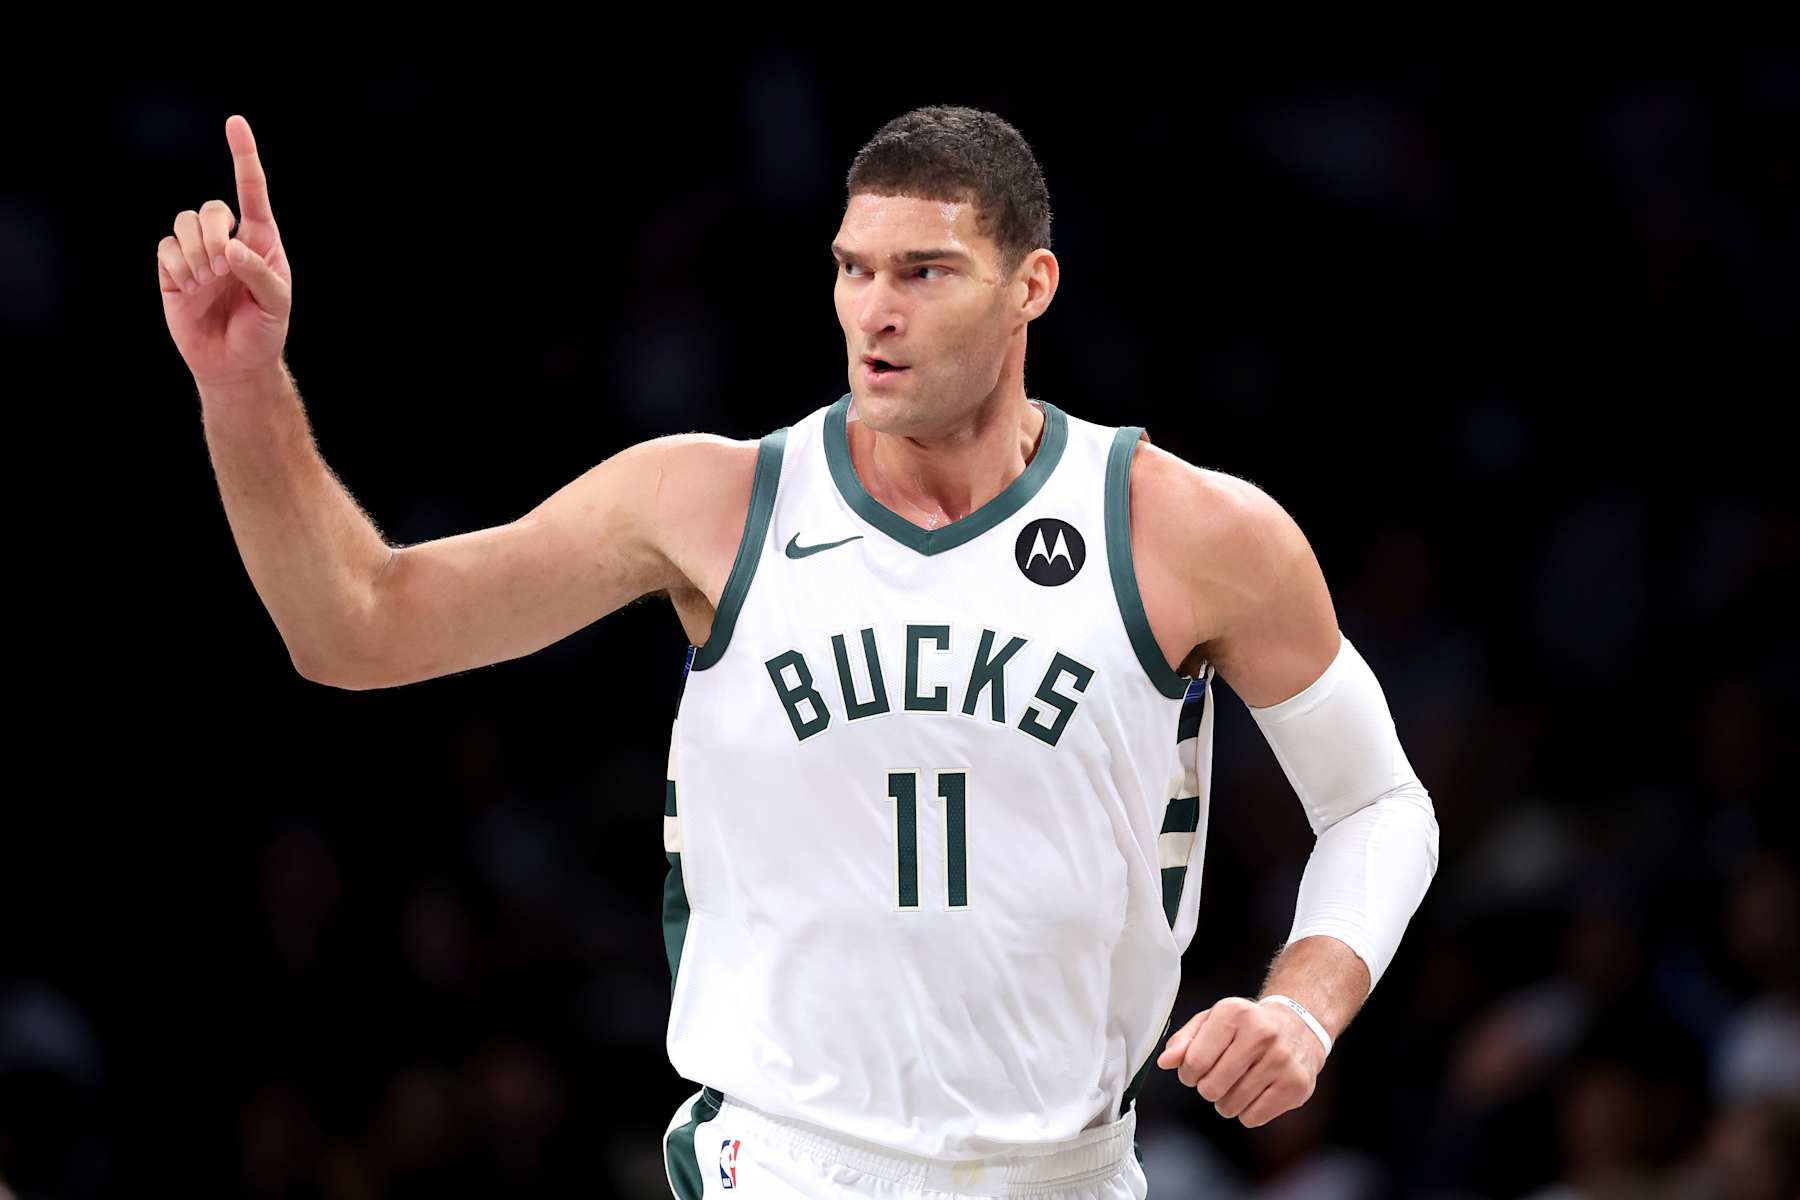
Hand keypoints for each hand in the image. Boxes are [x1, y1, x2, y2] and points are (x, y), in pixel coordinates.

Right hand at [158, 114, 292, 389]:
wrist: (234, 365)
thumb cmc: (264, 332)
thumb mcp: (276, 305)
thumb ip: (260, 273)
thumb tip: (231, 247)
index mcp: (261, 241)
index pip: (252, 191)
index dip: (244, 156)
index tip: (236, 123)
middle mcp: (228, 240)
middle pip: (209, 207)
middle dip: (213, 233)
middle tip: (223, 268)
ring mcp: (198, 254)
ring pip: (183, 224)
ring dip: (195, 252)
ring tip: (208, 282)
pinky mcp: (172, 270)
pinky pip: (165, 248)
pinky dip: (176, 265)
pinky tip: (189, 288)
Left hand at [1155, 996, 1325, 1127]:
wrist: (1299, 1027)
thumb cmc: (1248, 1026)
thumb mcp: (1212, 1021)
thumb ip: (1184, 1040)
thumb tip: (1165, 1061)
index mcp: (1234, 1013)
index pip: (1194, 1061)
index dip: (1188, 1073)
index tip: (1195, 1070)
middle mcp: (1261, 1034)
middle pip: (1211, 1088)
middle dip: (1207, 1088)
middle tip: (1218, 1077)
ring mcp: (1281, 1061)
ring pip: (1231, 1105)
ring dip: (1227, 1101)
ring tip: (1238, 1083)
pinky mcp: (1296, 1086)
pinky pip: (1254, 1117)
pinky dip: (1247, 1112)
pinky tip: (1256, 1092)